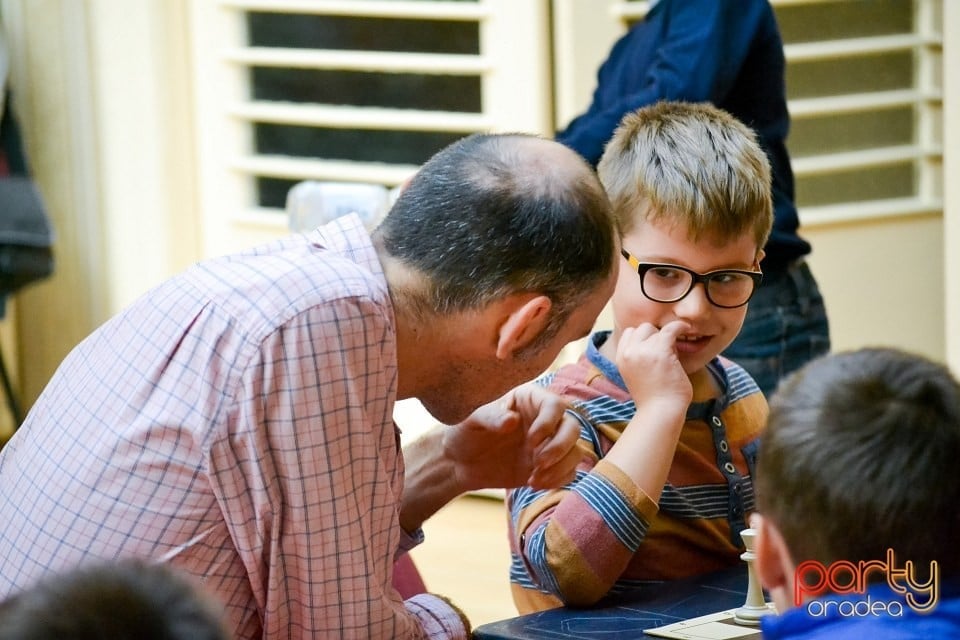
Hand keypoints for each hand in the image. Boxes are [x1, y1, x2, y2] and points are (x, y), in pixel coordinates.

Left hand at [442, 382, 584, 491]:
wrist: (460, 462)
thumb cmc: (465, 432)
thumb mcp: (471, 420)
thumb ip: (491, 417)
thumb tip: (512, 420)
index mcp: (529, 399)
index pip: (555, 405)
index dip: (549, 424)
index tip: (530, 440)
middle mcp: (544, 419)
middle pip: (573, 428)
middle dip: (560, 448)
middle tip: (537, 463)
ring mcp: (549, 444)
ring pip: (576, 451)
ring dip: (560, 467)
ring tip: (534, 478)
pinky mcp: (549, 466)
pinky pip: (569, 472)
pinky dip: (558, 480)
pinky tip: (533, 483)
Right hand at [616, 320, 692, 409]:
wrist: (660, 412)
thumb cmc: (653, 399)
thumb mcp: (636, 375)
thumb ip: (639, 359)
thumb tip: (655, 341)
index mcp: (620, 359)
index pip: (629, 334)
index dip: (644, 338)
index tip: (655, 346)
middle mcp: (628, 353)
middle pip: (641, 329)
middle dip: (654, 337)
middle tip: (665, 353)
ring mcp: (642, 351)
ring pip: (655, 330)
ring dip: (666, 339)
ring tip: (673, 355)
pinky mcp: (660, 351)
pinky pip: (670, 329)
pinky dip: (680, 327)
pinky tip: (686, 328)